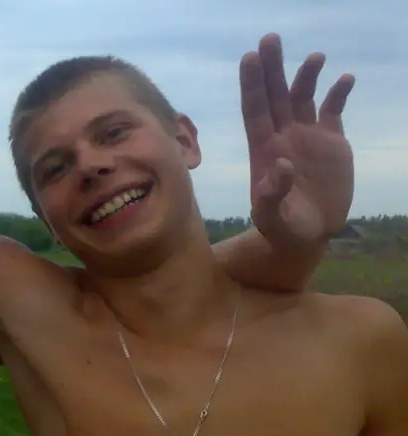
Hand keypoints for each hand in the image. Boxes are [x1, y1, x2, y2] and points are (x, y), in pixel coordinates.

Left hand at [241, 33, 354, 247]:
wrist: (309, 236)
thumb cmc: (283, 230)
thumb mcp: (271, 219)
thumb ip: (271, 195)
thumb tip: (282, 165)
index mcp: (264, 150)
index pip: (255, 111)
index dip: (252, 86)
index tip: (250, 58)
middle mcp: (283, 137)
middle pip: (275, 96)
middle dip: (272, 68)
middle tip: (270, 39)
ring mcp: (307, 137)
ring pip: (302, 97)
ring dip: (306, 75)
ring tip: (315, 57)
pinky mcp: (331, 143)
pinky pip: (332, 110)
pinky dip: (338, 94)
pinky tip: (345, 80)